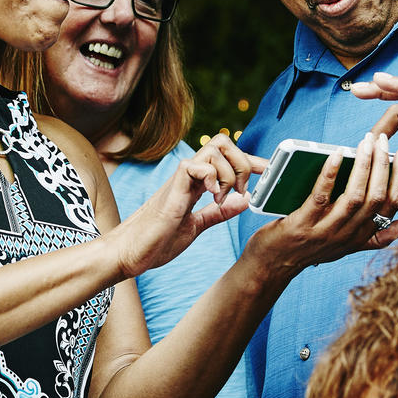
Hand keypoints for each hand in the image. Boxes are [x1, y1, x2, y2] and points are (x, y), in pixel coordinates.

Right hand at [107, 134, 263, 278]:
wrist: (129, 255)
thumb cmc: (157, 242)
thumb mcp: (196, 226)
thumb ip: (218, 213)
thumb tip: (244, 202)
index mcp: (196, 184)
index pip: (227, 159)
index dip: (251, 161)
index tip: (268, 170)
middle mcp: (189, 176)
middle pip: (223, 142)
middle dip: (243, 161)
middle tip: (244, 189)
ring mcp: (180, 180)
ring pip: (213, 149)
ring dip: (230, 172)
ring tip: (225, 198)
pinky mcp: (172, 189)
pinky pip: (195, 165)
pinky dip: (211, 177)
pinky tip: (214, 197)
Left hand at [243, 130, 397, 278]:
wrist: (272, 265)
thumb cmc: (309, 249)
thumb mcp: (348, 246)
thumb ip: (377, 235)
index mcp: (362, 235)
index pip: (392, 205)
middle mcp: (348, 235)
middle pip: (376, 198)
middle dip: (383, 165)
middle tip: (383, 140)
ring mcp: (326, 231)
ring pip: (354, 196)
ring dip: (363, 166)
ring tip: (366, 143)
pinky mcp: (303, 225)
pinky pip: (321, 195)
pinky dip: (331, 173)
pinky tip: (336, 154)